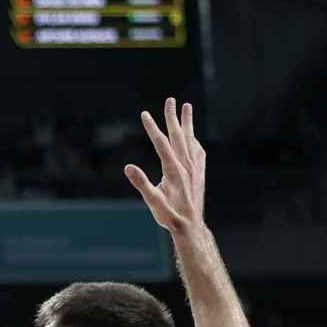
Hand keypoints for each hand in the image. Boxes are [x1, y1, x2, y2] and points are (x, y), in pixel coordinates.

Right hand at [125, 98, 206, 234]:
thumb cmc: (169, 215)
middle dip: (172, 117)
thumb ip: (141, 184)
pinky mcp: (199, 174)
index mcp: (173, 170)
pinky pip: (197, 152)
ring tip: (187, 107)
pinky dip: (194, 140)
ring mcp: (194, 169)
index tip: (144, 114)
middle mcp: (186, 165)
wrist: (191, 226)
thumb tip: (128, 167)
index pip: (161, 143)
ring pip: (190, 140)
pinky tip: (192, 137)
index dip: (152, 128)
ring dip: (187, 123)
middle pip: (178, 136)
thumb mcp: (152, 202)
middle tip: (170, 100)